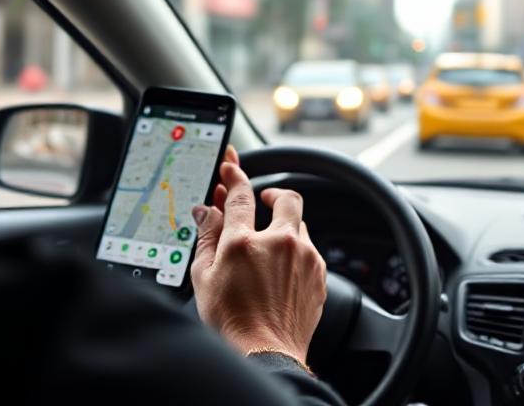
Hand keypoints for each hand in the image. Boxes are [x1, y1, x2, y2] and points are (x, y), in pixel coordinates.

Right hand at [190, 145, 327, 362]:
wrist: (266, 353)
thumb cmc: (233, 321)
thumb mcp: (205, 277)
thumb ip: (206, 237)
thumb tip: (205, 211)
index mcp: (245, 242)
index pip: (240, 195)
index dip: (234, 177)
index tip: (231, 169)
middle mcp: (280, 244)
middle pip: (287, 197)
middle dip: (275, 193)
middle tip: (265, 200)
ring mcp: (305, 258)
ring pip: (300, 226)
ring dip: (286, 228)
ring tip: (269, 247)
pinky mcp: (319, 274)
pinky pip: (309, 251)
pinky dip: (296, 252)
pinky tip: (282, 270)